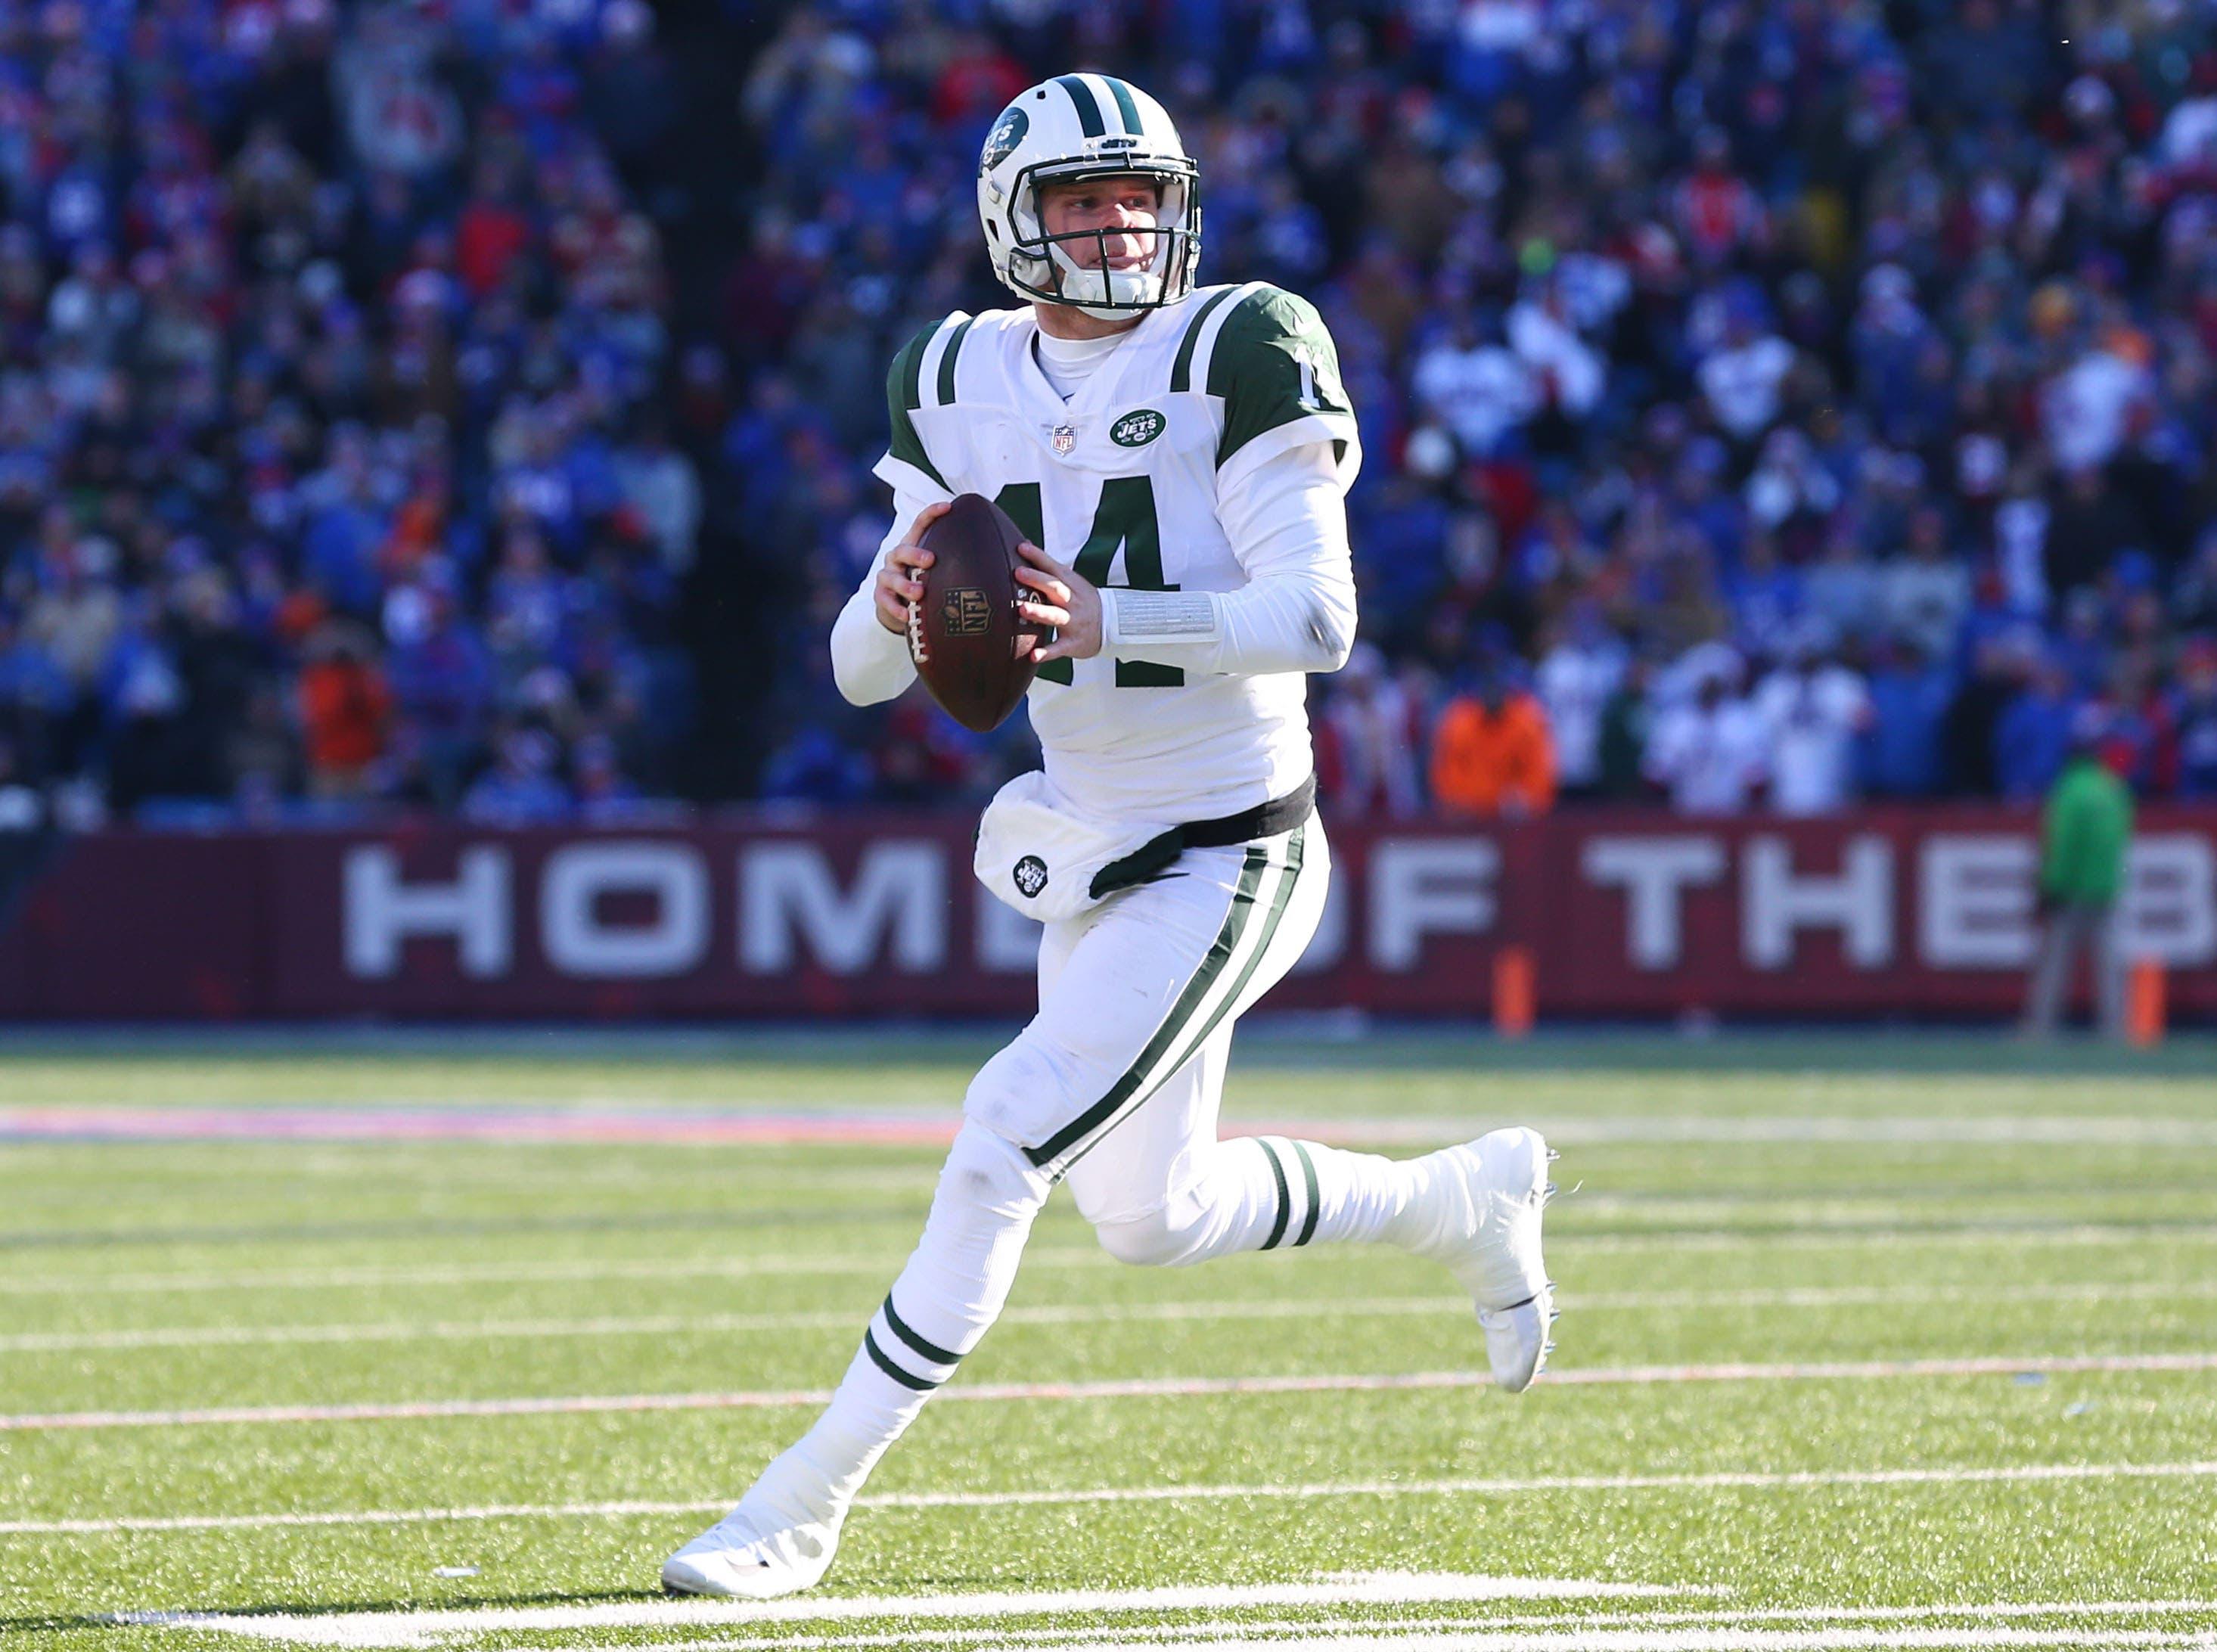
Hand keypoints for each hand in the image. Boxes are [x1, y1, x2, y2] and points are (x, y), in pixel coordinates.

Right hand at [872, 501, 951, 636]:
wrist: (900, 607)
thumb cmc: (925, 583)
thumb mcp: (938, 571)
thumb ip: (957, 563)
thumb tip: (999, 562)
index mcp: (914, 545)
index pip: (921, 524)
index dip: (932, 513)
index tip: (948, 507)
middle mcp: (898, 557)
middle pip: (903, 549)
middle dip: (915, 554)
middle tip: (930, 560)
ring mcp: (888, 575)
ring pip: (891, 576)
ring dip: (905, 585)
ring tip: (919, 594)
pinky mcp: (881, 595)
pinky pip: (886, 600)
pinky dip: (897, 608)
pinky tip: (908, 615)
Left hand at [1015, 540, 1100, 663]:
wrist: (1113, 626)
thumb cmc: (1084, 601)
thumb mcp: (1072, 581)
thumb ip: (1049, 567)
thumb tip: (1024, 544)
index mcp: (1072, 585)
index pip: (1054, 567)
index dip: (1038, 557)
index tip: (1021, 547)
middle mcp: (1073, 602)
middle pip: (1055, 588)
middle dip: (1037, 580)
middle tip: (1018, 573)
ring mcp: (1074, 622)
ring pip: (1056, 616)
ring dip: (1040, 612)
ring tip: (1022, 609)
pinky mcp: (1073, 643)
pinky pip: (1059, 648)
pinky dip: (1047, 653)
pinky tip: (1033, 655)